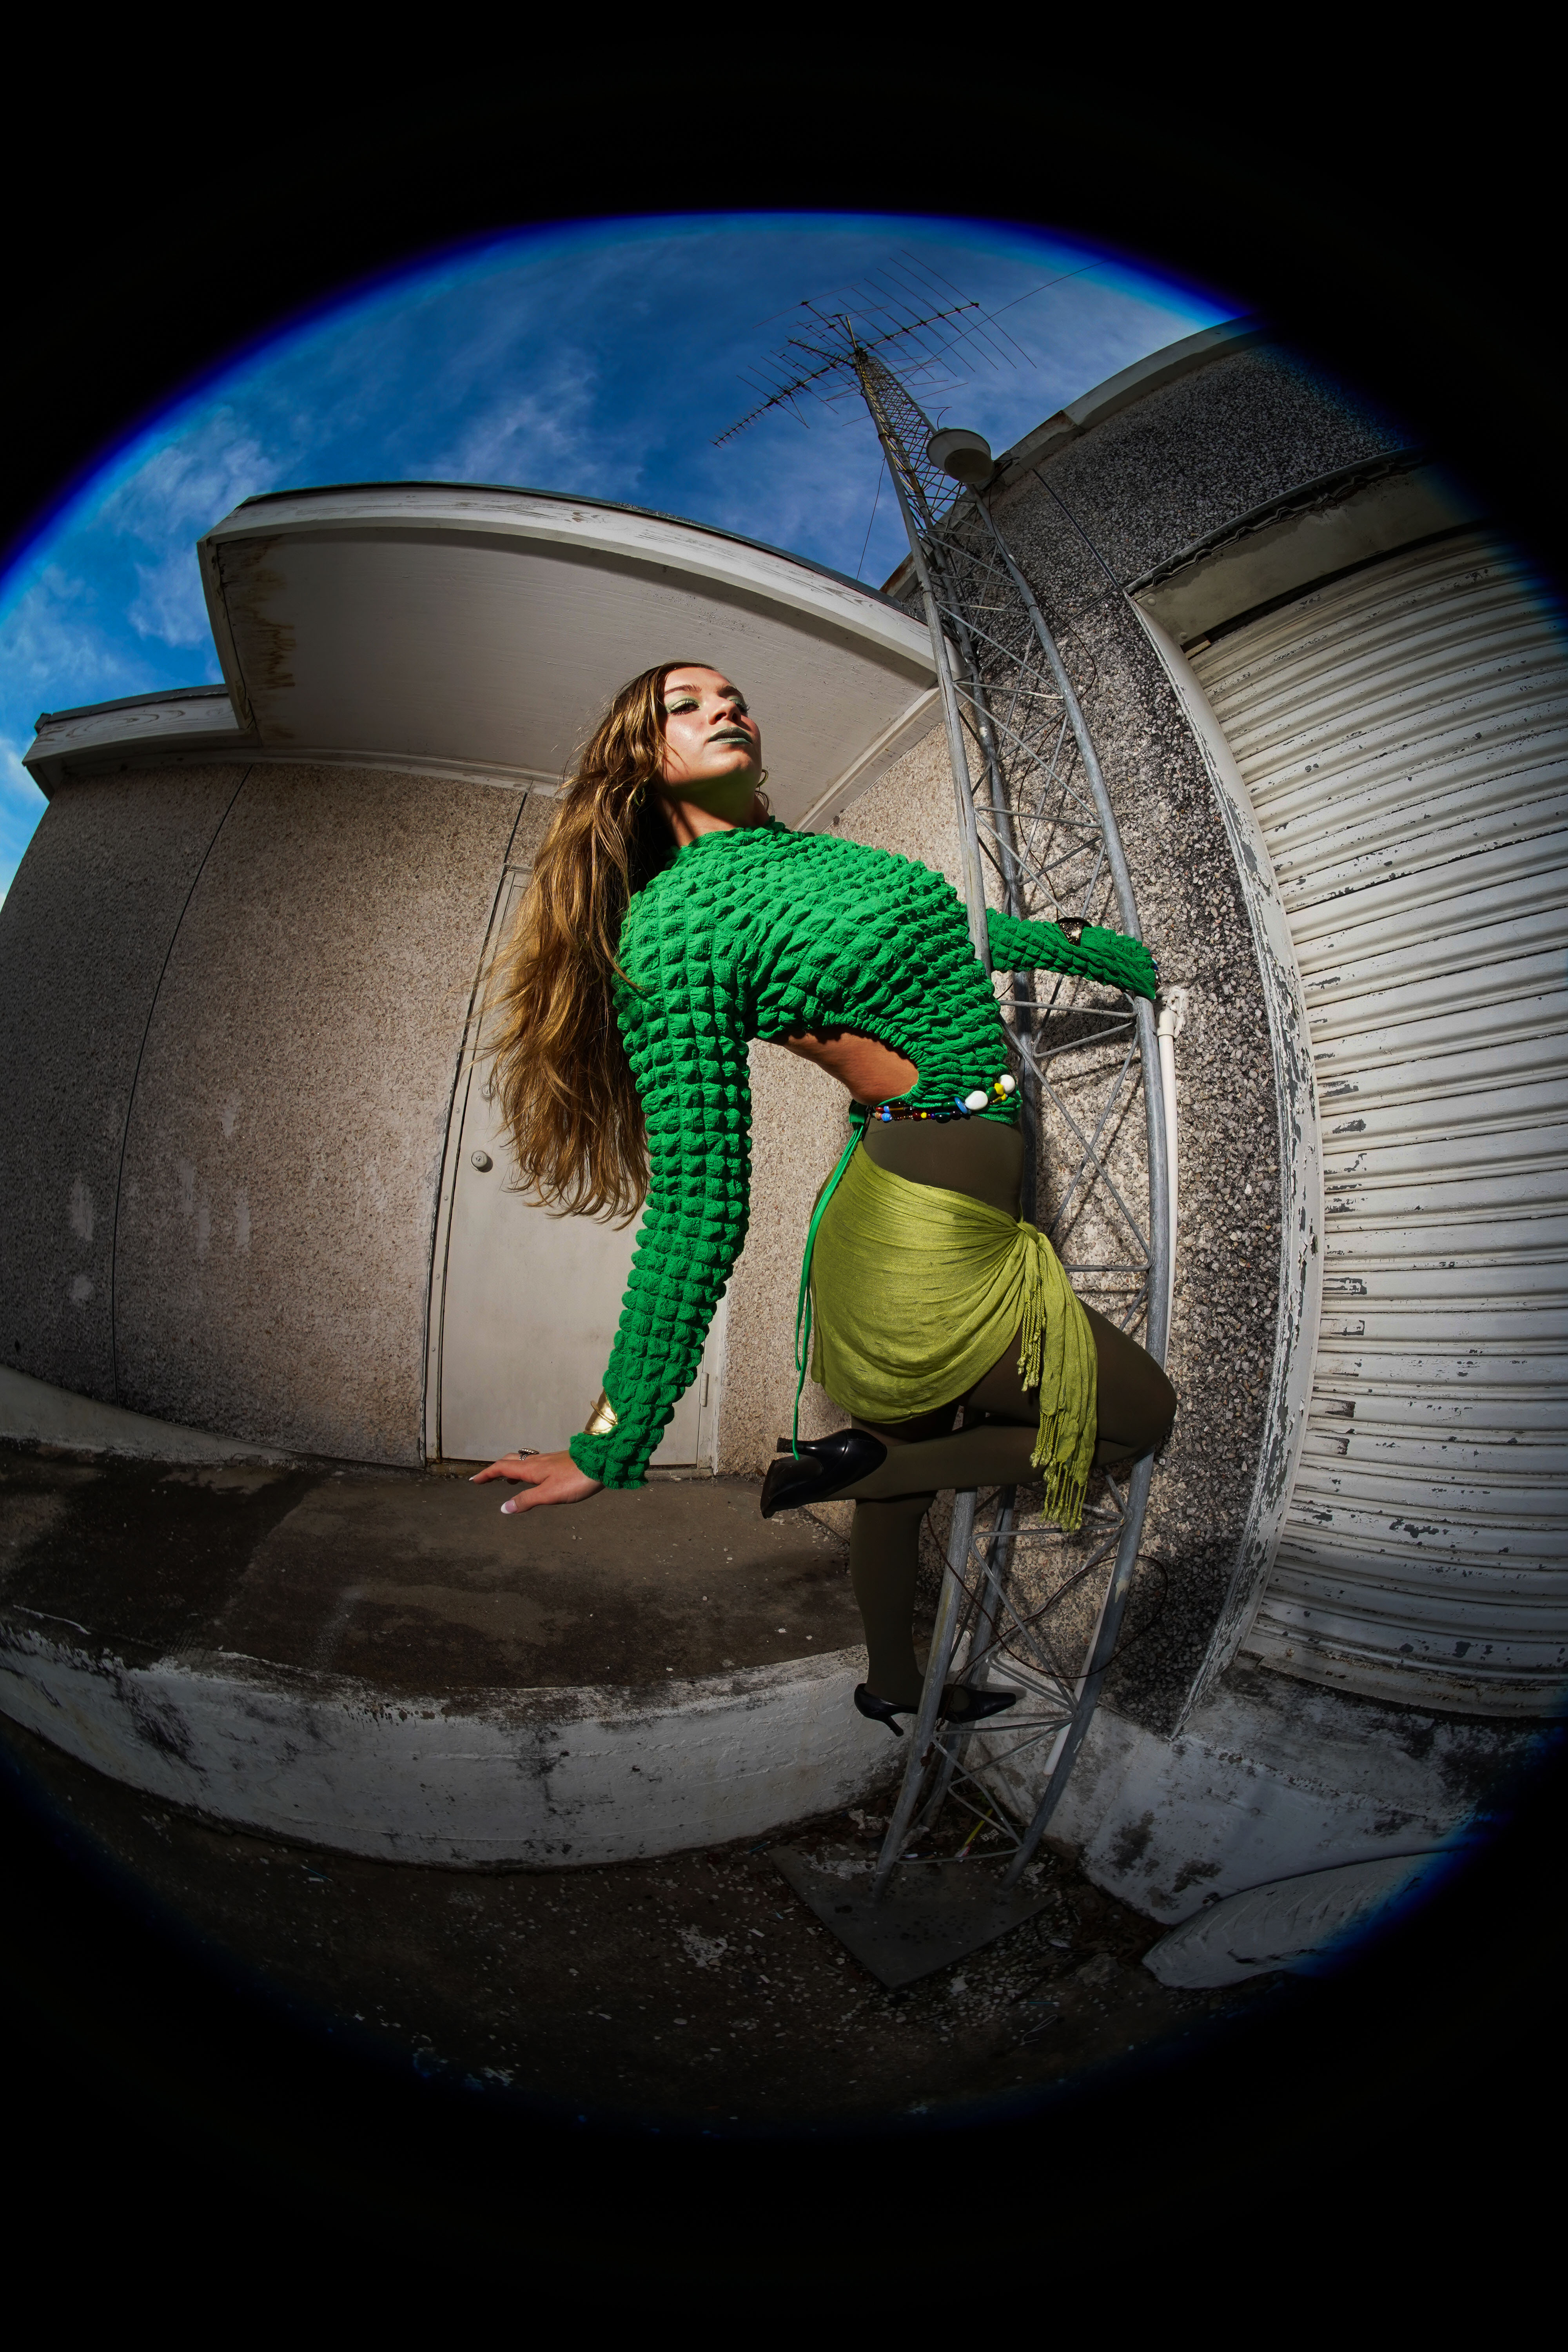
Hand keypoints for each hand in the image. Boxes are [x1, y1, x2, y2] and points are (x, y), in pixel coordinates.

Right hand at [469, 1450, 602, 1514]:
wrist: (602, 1462)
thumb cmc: (576, 1479)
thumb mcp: (548, 1495)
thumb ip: (526, 1500)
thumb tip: (504, 1508)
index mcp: (531, 1468)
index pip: (502, 1468)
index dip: (487, 1474)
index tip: (474, 1480)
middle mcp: (538, 1461)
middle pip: (511, 1461)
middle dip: (496, 1469)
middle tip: (487, 1479)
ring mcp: (550, 1460)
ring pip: (524, 1461)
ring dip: (512, 1469)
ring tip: (508, 1480)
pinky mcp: (560, 1462)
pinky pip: (536, 1464)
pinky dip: (526, 1470)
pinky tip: (536, 1478)